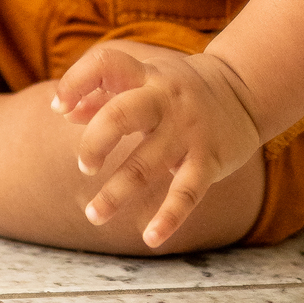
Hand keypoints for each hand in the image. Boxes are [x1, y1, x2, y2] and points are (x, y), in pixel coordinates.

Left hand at [51, 43, 260, 248]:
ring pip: (147, 164)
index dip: (76, 82)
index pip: (105, 64)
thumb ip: (104, 91)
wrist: (244, 89)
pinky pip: (186, 193)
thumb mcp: (145, 78)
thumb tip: (65, 112)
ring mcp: (187, 131)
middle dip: (95, 142)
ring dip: (116, 193)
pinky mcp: (208, 160)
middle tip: (84, 166)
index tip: (58, 107)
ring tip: (93, 216)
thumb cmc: (179, 87)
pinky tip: (149, 238)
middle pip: (122, 114)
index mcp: (145, 75)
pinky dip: (168, 218)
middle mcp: (164, 99)